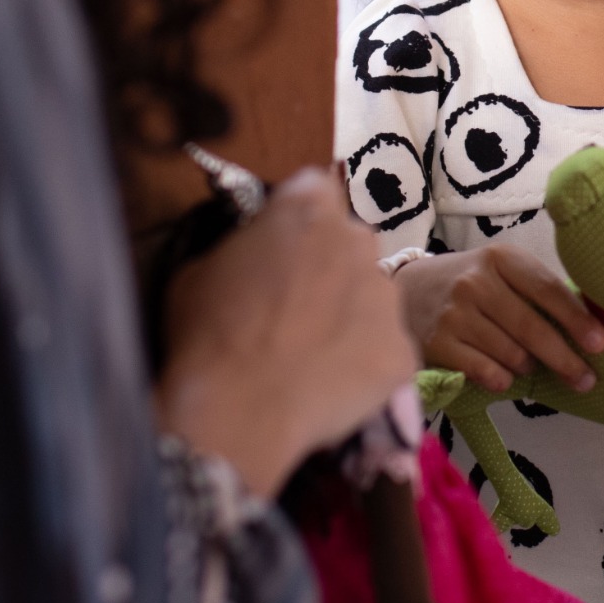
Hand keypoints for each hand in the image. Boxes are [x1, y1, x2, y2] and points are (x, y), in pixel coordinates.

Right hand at [156, 169, 416, 498]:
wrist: (239, 411)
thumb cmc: (209, 333)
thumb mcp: (200, 268)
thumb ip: (242, 245)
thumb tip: (254, 253)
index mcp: (309, 205)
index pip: (313, 191)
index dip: (295, 221)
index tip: (278, 248)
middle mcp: (360, 238)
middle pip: (349, 242)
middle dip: (327, 265)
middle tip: (294, 305)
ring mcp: (388, 296)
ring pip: (371, 295)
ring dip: (348, 313)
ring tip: (311, 353)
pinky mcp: (403, 350)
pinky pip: (384, 349)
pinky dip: (363, 363)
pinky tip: (329, 384)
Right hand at [395, 244, 603, 395]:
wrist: (406, 290)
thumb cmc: (470, 283)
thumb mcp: (500, 271)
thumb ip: (536, 291)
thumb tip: (587, 328)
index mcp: (500, 258)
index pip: (547, 289)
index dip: (577, 319)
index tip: (600, 344)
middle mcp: (476, 282)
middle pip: (532, 328)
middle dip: (565, 358)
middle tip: (586, 379)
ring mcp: (454, 313)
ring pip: (511, 354)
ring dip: (528, 367)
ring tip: (528, 366)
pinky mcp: (437, 343)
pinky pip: (484, 371)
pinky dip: (501, 379)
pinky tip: (504, 378)